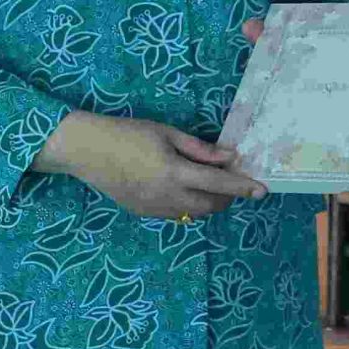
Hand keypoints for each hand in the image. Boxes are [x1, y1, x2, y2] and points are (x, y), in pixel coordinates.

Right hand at [40, 112, 266, 220]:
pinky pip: (177, 215)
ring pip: (194, 214)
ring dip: (210, 203)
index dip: (243, 188)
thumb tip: (229, 158)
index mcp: (175, 173)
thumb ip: (200, 149)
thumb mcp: (167, 133)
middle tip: (233, 180)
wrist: (86, 151)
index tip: (262, 191)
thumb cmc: (128, 134)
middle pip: (211, 206)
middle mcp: (168, 197)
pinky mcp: (144, 214)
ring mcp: (155, 209)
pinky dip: (190, 206)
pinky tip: (186, 190)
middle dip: (228, 197)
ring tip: (211, 185)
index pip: (219, 185)